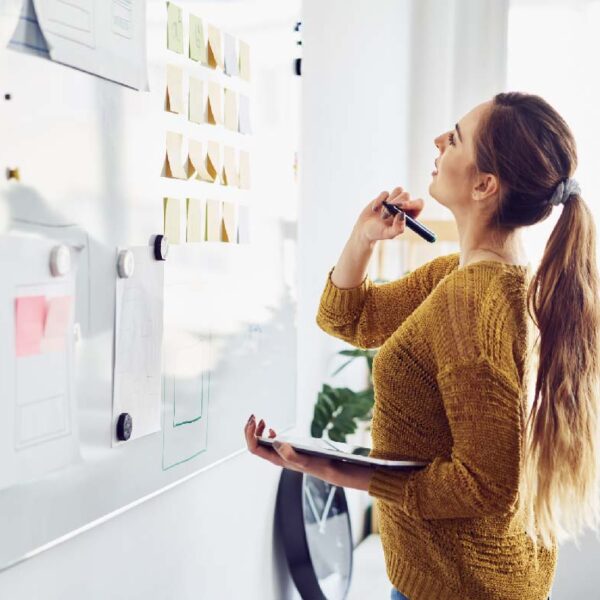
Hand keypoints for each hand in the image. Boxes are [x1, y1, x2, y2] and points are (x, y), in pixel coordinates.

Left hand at [243, 414, 373, 490]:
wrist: (328, 468)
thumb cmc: (317, 464)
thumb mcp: (303, 460)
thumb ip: (289, 453)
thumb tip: (275, 442)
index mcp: (276, 459)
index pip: (254, 447)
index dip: (250, 434)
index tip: (253, 420)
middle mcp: (275, 457)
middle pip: (255, 444)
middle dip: (251, 430)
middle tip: (254, 416)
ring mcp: (280, 453)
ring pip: (261, 442)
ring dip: (257, 431)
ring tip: (261, 420)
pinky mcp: (287, 450)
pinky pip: (271, 442)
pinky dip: (267, 433)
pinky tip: (271, 428)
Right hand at [353, 187, 424, 246]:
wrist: (364, 229)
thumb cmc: (378, 233)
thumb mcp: (388, 234)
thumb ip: (398, 228)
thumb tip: (402, 214)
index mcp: (410, 215)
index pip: (419, 204)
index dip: (413, 203)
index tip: (401, 207)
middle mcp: (404, 206)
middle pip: (407, 195)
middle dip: (396, 203)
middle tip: (386, 214)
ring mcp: (394, 200)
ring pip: (398, 190)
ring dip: (389, 202)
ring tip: (382, 215)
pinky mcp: (385, 196)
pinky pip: (385, 193)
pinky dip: (379, 201)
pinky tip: (374, 210)